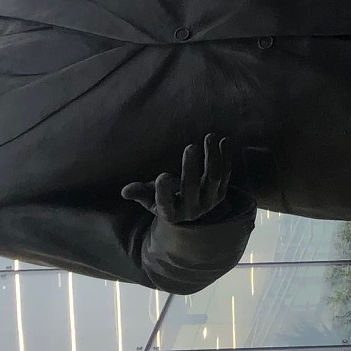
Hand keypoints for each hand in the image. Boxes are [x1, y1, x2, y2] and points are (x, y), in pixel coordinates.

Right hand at [121, 134, 235, 223]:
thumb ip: (140, 193)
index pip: (165, 203)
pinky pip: (226, 173)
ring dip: (212, 157)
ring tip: (209, 137)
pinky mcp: (221, 192)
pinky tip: (224, 140)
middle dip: (191, 168)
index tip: (162, 175)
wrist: (190, 211)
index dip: (163, 191)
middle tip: (190, 147)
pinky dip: (226, 157)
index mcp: (170, 213)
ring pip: (213, 178)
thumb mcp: (150, 199)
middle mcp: (191, 210)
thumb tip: (125, 191)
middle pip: (192, 188)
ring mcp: (209, 202)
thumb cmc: (166, 200)